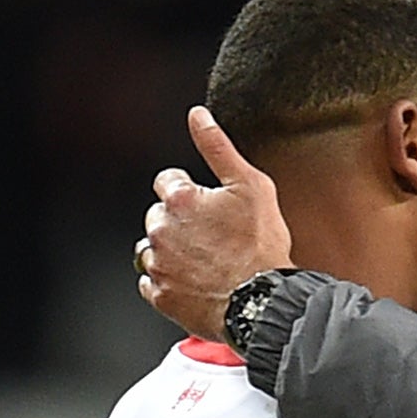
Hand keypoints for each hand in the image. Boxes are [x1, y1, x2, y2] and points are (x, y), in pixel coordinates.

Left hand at [136, 107, 295, 339]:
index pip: (167, 181)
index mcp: (179, 200)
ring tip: (207, 261)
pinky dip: (170, 281)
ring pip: (155, 249)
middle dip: (180, 222)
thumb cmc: (261, 246)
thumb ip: (218, 147)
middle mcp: (161, 230)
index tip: (209, 208)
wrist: (263, 301)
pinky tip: (196, 281)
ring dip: (174, 251)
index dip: (191, 192)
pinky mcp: (161, 296)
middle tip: (213, 237)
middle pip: (159, 216)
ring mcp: (158, 265)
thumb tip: (197, 116)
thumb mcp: (251, 186)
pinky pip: (153, 283)